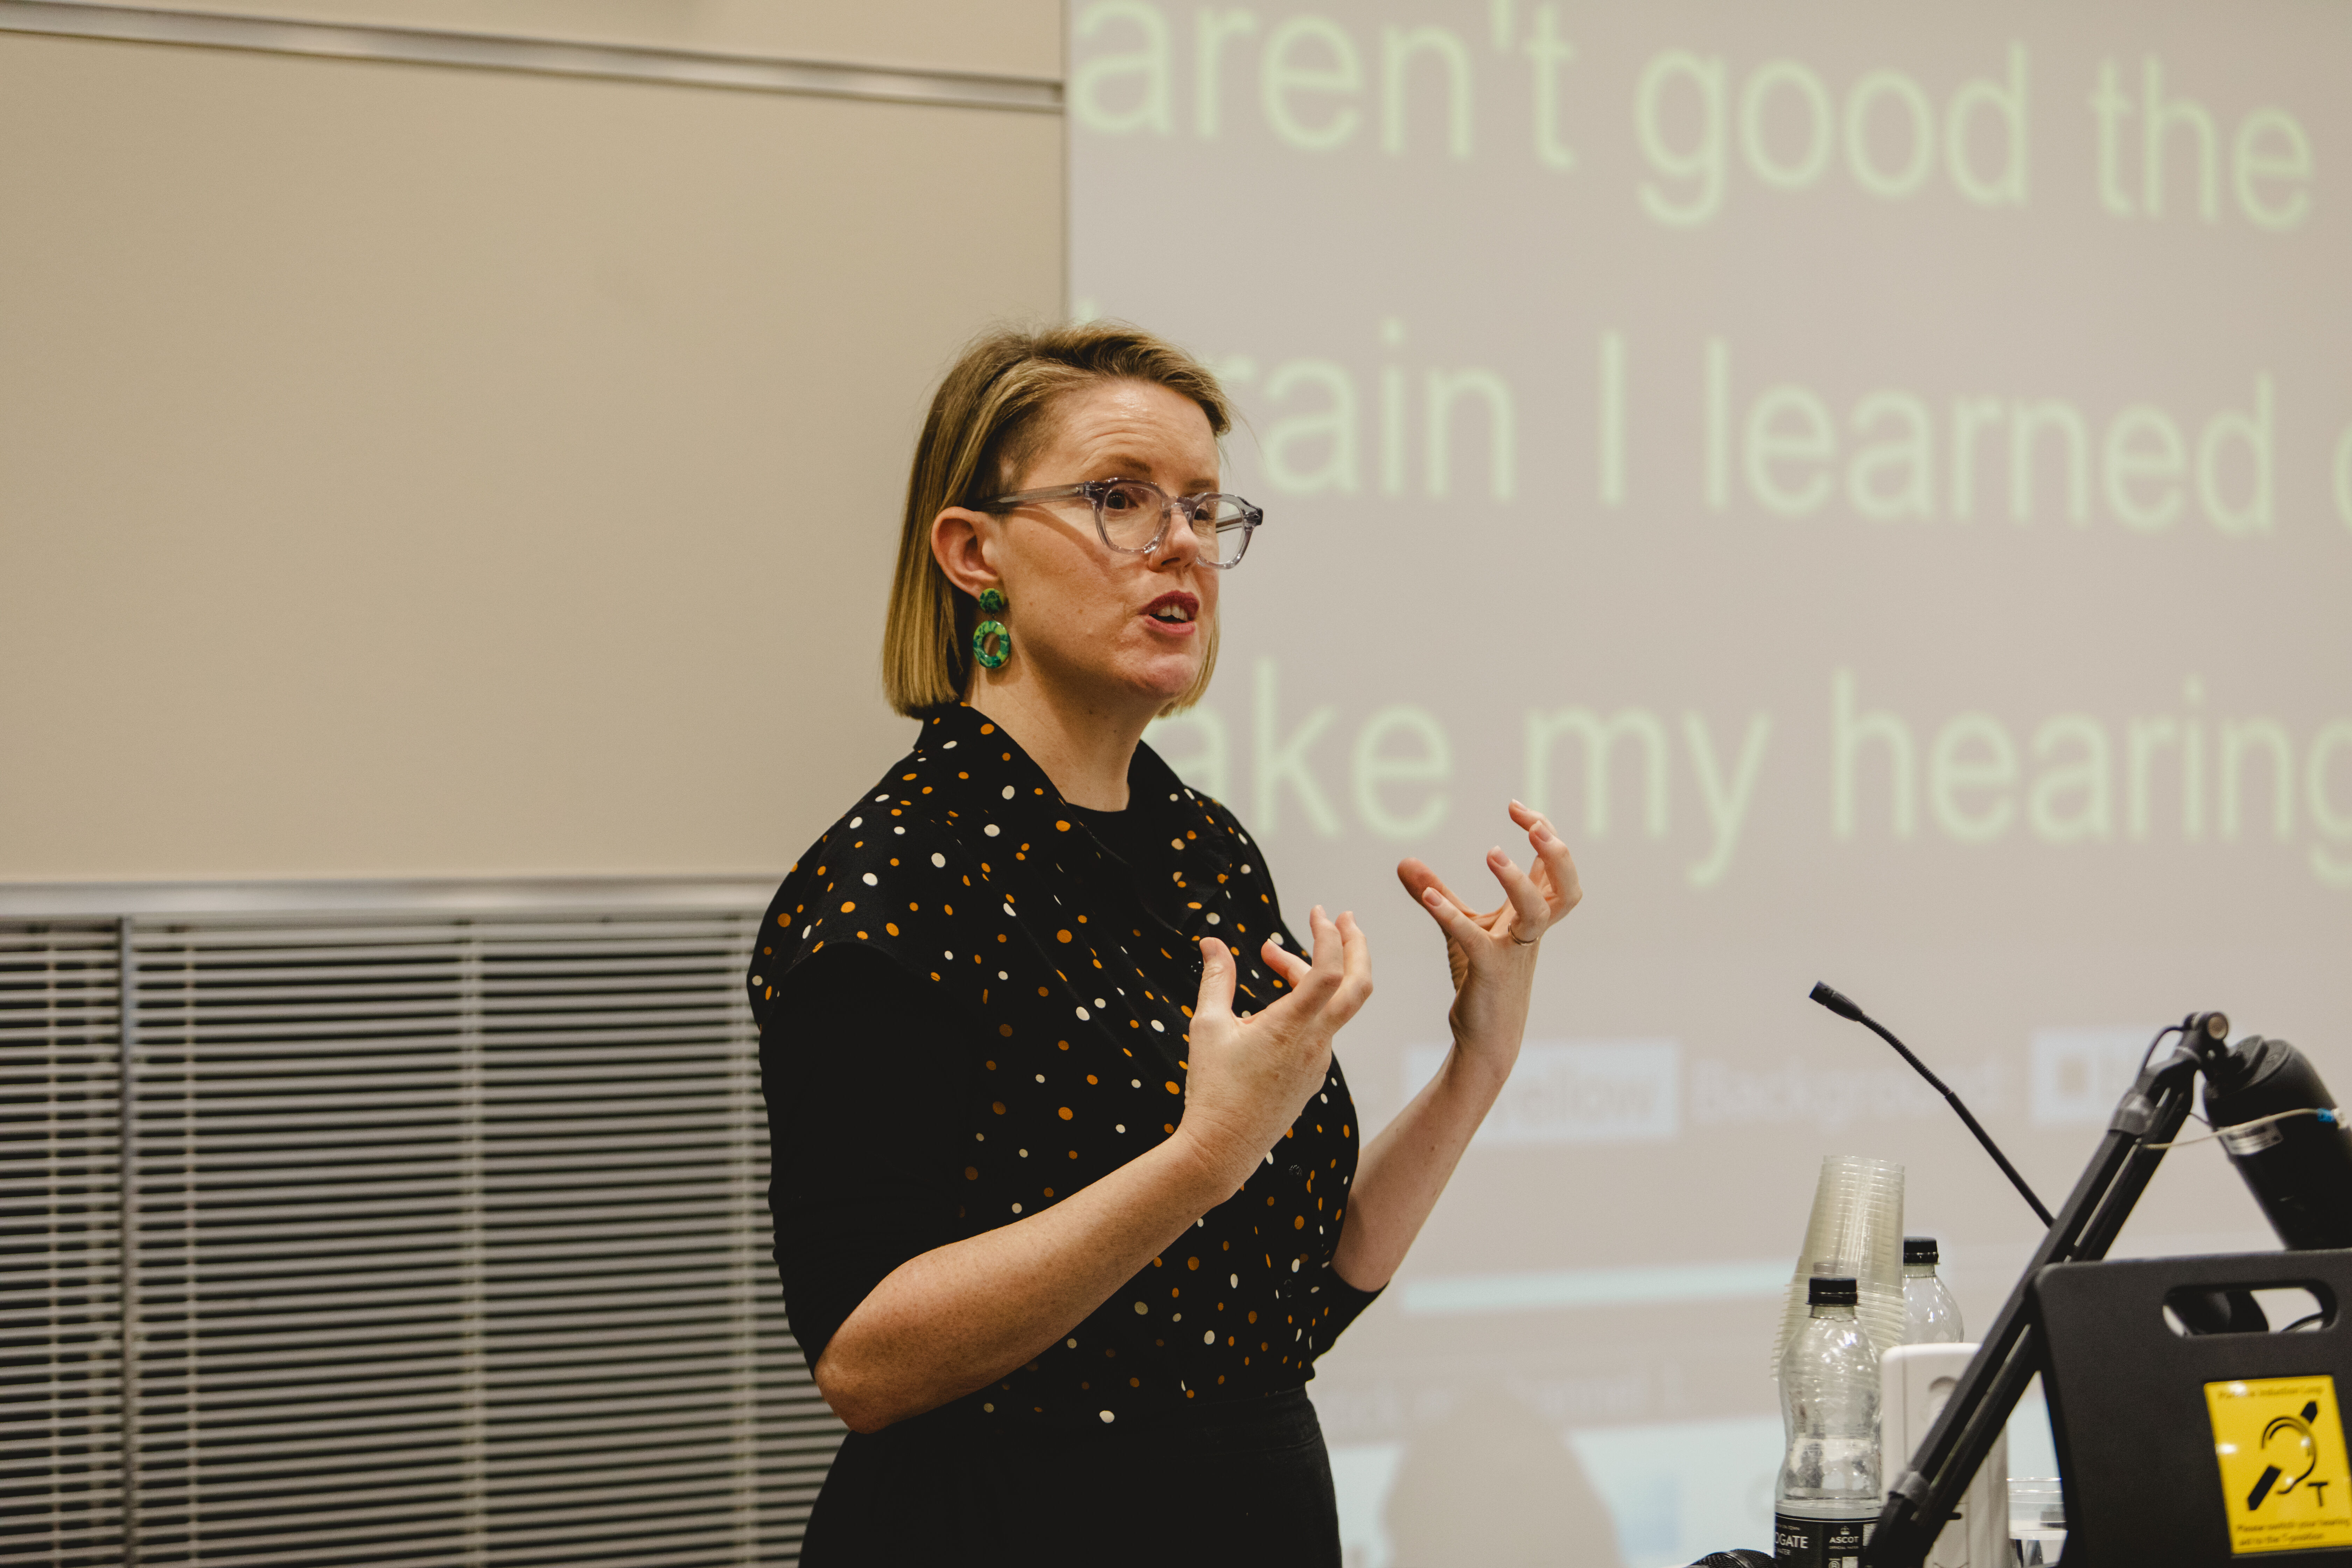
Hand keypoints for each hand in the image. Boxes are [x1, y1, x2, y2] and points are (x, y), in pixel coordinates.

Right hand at [1173, 906, 1371, 1194]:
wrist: (1224, 1149)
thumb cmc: (1213, 1090)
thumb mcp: (1207, 1027)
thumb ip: (1215, 980)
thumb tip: (1212, 943)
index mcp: (1291, 1028)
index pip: (1330, 972)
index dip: (1329, 937)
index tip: (1317, 913)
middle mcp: (1315, 1043)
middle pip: (1359, 986)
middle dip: (1357, 946)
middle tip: (1344, 918)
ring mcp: (1318, 1061)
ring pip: (1332, 1006)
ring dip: (1311, 974)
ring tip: (1271, 956)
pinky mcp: (1313, 1074)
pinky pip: (1320, 1028)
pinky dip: (1307, 1004)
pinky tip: (1275, 1002)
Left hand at [1396, 801, 1580, 1070]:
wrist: (1486, 1034)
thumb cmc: (1480, 979)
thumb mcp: (1459, 927)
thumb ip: (1437, 893)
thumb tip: (1404, 862)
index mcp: (1532, 915)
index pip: (1553, 866)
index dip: (1544, 832)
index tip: (1516, 806)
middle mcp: (1531, 931)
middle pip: (1567, 886)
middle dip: (1556, 853)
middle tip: (1533, 826)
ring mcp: (1515, 952)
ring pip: (1537, 912)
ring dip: (1517, 880)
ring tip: (1491, 853)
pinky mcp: (1490, 972)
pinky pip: (1476, 939)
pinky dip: (1452, 915)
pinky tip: (1429, 899)